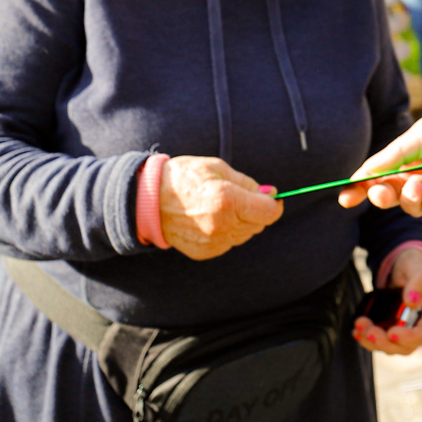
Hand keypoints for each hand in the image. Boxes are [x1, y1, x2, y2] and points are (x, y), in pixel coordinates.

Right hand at [158, 156, 283, 260]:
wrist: (148, 200)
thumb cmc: (184, 177)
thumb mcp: (218, 168)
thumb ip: (248, 183)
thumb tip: (272, 193)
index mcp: (227, 200)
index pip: (269, 212)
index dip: (274, 204)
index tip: (270, 197)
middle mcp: (222, 225)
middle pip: (259, 224)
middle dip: (256, 211)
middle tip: (239, 196)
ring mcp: (212, 242)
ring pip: (245, 234)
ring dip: (242, 222)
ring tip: (220, 206)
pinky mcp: (204, 252)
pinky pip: (229, 243)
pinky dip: (227, 231)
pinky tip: (211, 218)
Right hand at [336, 110, 421, 218]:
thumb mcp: (419, 138)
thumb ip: (392, 156)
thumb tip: (361, 174)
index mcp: (404, 160)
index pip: (376, 177)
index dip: (359, 188)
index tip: (345, 197)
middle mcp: (414, 178)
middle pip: (388, 194)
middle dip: (379, 195)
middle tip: (377, 192)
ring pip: (407, 205)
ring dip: (405, 198)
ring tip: (415, 184)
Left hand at [354, 247, 421, 355]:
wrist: (403, 265)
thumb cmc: (415, 264)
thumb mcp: (418, 266)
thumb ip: (418, 281)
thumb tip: (412, 302)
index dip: (409, 338)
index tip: (392, 332)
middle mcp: (420, 325)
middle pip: (405, 347)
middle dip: (384, 342)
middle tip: (367, 331)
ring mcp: (405, 329)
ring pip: (390, 346)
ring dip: (372, 341)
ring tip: (359, 325)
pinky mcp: (391, 328)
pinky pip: (380, 340)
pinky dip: (367, 337)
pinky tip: (356, 330)